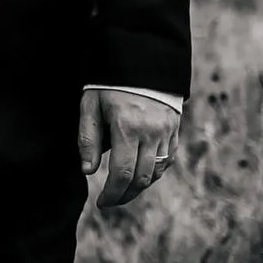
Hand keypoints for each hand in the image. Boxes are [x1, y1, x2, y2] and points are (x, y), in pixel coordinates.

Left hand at [81, 88, 180, 206]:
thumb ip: (88, 139)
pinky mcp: (174, 130)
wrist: (141, 59)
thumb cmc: (109, 83)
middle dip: (124, 195)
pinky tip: (141, 175)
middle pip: (141, 179)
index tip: (101, 203)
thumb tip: (88, 171)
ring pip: (156, 172)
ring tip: (122, 190)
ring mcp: (166, 132)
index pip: (122, 174)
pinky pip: (167, 160)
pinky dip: (155, 173)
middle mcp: (151, 132)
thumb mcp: (90, 104)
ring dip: (139, 187)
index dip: (112, 194)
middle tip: (109, 201)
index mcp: (127, 127)